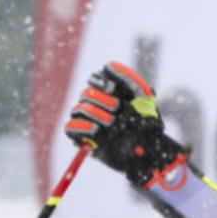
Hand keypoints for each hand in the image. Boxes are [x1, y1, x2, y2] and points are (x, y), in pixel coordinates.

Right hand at [64, 63, 183, 187]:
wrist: (146, 152)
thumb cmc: (147, 124)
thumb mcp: (144, 98)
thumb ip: (129, 78)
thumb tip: (108, 65)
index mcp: (110, 94)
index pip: (95, 79)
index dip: (99, 81)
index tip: (111, 88)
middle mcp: (97, 105)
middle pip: (86, 93)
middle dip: (101, 99)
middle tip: (118, 108)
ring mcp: (89, 121)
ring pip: (78, 109)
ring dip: (95, 113)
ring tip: (111, 122)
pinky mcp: (82, 138)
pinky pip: (70, 127)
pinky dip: (81, 127)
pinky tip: (96, 130)